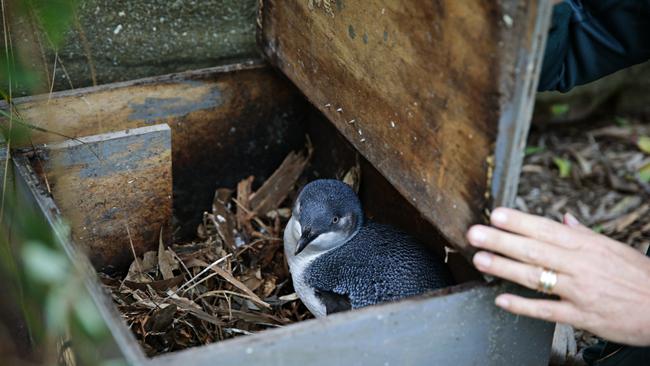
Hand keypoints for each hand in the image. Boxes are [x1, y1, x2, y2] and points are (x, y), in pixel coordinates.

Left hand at [466, 207, 649, 345]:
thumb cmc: (639, 277)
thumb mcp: (613, 249)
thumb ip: (584, 234)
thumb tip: (564, 219)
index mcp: (587, 246)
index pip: (546, 229)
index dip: (519, 222)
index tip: (496, 214)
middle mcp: (580, 266)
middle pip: (534, 250)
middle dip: (501, 241)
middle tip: (475, 234)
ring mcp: (579, 292)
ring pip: (536, 277)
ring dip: (504, 268)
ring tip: (480, 260)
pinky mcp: (581, 316)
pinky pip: (547, 311)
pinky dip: (523, 306)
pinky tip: (501, 301)